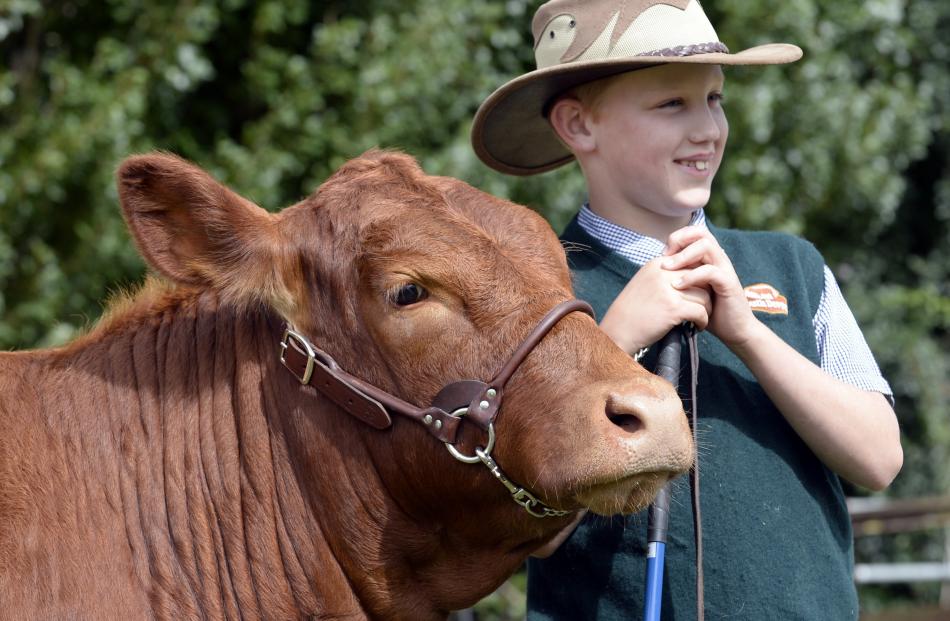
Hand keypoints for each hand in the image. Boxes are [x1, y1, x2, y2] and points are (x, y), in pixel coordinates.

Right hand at [599, 257, 711, 354]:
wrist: (617, 331)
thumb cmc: (631, 311)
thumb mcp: (645, 284)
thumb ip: (665, 277)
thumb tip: (691, 277)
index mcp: (658, 264)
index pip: (691, 264)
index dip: (698, 281)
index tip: (696, 294)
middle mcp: (664, 273)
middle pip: (701, 278)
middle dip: (705, 294)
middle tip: (702, 307)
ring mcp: (669, 290)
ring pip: (704, 296)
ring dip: (706, 309)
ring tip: (699, 319)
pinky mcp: (674, 308)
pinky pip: (701, 312)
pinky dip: (702, 321)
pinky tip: (696, 327)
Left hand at [662, 226, 757, 347]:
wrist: (734, 330)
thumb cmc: (710, 310)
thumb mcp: (691, 290)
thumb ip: (680, 277)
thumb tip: (655, 269)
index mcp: (710, 257)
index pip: (695, 232)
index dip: (677, 237)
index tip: (662, 255)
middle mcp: (719, 259)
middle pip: (701, 232)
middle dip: (679, 240)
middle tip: (663, 258)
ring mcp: (725, 269)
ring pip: (706, 246)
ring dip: (683, 256)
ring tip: (667, 269)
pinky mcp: (729, 283)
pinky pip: (710, 271)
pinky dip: (691, 276)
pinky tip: (677, 286)